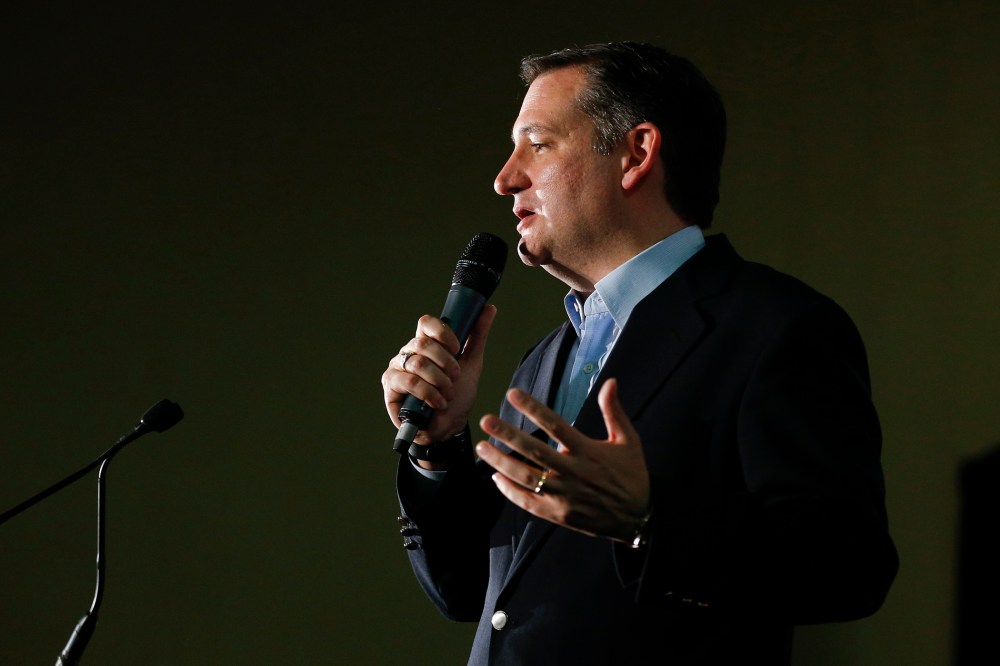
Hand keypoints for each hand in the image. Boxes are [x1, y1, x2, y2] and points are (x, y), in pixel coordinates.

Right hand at [381, 305, 496, 444]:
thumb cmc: (458, 394)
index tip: (457, 348)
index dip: (442, 332)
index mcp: (426, 344)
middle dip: (445, 362)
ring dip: (439, 380)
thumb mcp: (472, 363)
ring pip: (417, 362)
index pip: (426, 323)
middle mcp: (408, 352)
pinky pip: (409, 382)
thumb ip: (478, 336)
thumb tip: (489, 308)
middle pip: (422, 342)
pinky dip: (428, 393)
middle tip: (456, 377)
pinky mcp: (390, 387)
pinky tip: (437, 403)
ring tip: (448, 394)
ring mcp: (397, 368)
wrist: (450, 426)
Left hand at [476, 378, 649, 541]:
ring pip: (526, 478)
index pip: (556, 426)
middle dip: (507, 435)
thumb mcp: (628, 440)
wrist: (637, 518)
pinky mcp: (558, 515)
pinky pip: (528, 503)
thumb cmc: (631, 475)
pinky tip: (496, 477)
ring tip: (482, 447)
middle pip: (535, 451)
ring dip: (501, 462)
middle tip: (487, 420)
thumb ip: (614, 411)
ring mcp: (564, 496)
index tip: (513, 394)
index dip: (533, 409)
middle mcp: (574, 473)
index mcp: (589, 452)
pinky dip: (510, 491)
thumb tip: (610, 381)